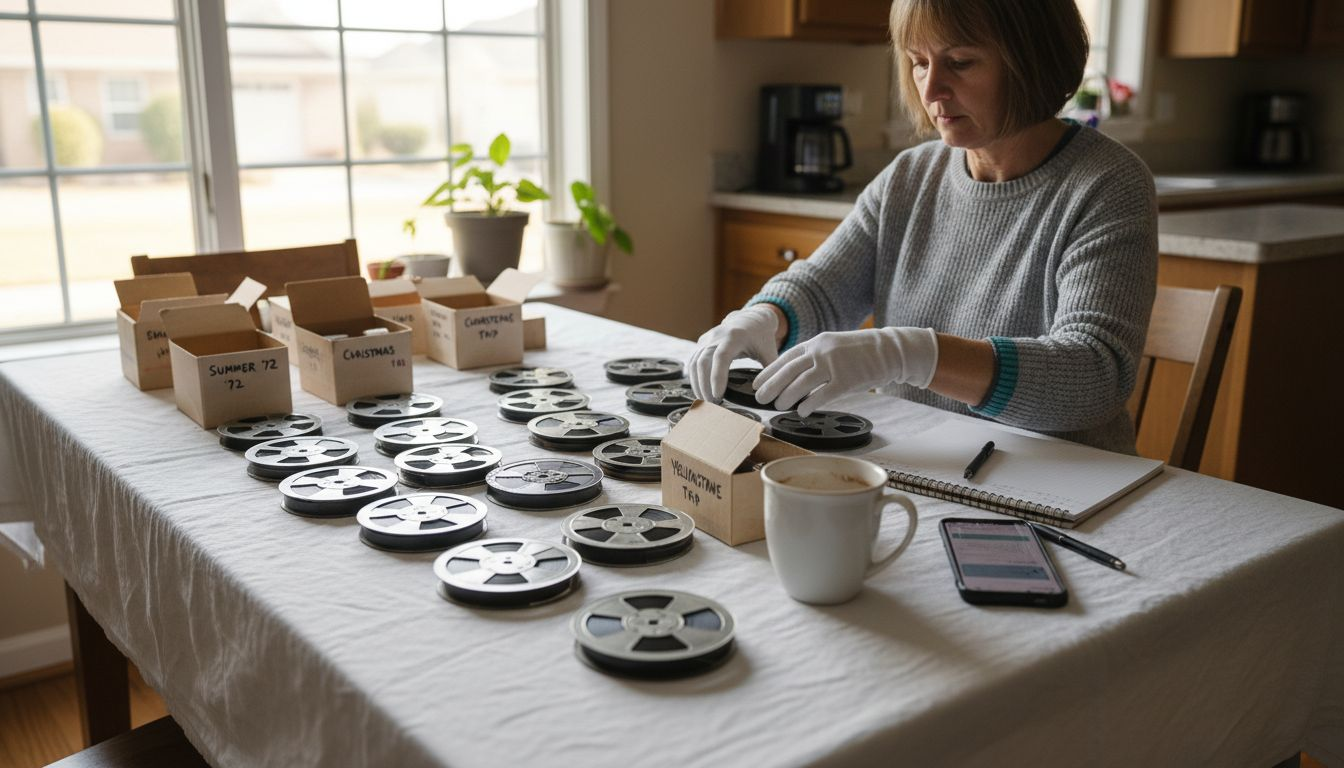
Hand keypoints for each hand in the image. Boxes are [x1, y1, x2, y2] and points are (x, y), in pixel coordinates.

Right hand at [688, 305, 780, 401]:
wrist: (750, 320)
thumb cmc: (761, 337)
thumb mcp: (769, 351)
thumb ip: (770, 372)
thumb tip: (769, 394)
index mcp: (735, 336)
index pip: (721, 356)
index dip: (717, 376)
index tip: (718, 395)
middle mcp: (717, 336)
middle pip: (703, 362)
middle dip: (704, 385)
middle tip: (712, 404)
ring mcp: (707, 339)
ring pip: (694, 363)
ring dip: (697, 384)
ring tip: (706, 401)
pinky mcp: (702, 344)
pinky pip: (692, 362)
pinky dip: (694, 378)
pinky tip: (700, 391)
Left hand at [753, 327, 938, 415]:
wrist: (889, 350)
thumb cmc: (861, 350)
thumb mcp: (833, 344)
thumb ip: (814, 355)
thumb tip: (794, 372)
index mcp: (817, 342)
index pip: (786, 358)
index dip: (769, 371)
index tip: (757, 382)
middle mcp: (821, 351)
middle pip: (788, 371)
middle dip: (771, 386)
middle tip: (760, 398)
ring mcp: (833, 365)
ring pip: (801, 384)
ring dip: (787, 397)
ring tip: (779, 406)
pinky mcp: (846, 381)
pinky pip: (821, 396)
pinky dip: (808, 405)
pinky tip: (802, 411)